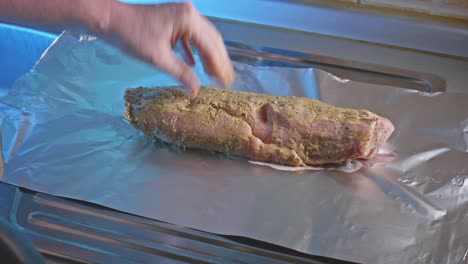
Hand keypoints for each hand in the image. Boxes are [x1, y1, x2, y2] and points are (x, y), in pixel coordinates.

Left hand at [105, 2, 233, 96]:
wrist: (110, 19)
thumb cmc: (131, 36)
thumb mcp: (158, 58)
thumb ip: (180, 74)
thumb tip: (195, 91)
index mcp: (188, 19)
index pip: (210, 46)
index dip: (218, 66)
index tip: (224, 83)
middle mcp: (189, 14)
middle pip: (211, 39)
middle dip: (218, 60)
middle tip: (224, 81)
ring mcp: (182, 15)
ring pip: (203, 37)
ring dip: (208, 56)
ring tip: (212, 74)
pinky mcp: (173, 19)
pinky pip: (190, 36)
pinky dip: (194, 50)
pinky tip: (194, 64)